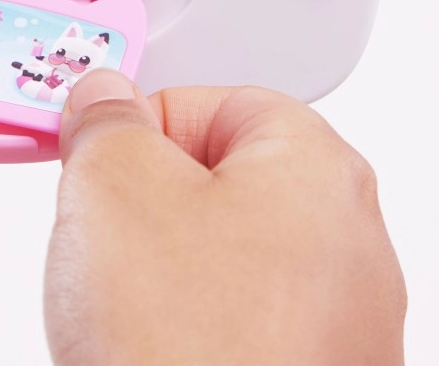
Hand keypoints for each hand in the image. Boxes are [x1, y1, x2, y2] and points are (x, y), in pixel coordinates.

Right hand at [46, 71, 405, 364]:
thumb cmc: (189, 349)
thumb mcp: (113, 181)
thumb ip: (105, 116)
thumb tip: (102, 98)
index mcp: (316, 168)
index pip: (209, 99)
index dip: (137, 121)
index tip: (92, 149)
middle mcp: (346, 245)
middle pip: (214, 180)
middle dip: (143, 201)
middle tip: (104, 230)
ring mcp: (333, 326)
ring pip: (215, 259)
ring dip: (156, 271)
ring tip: (124, 306)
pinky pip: (228, 326)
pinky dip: (181, 329)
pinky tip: (149, 352)